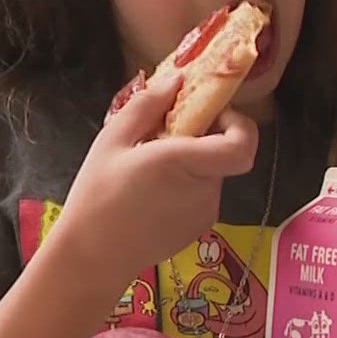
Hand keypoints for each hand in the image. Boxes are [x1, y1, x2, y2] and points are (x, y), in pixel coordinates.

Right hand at [51, 73, 259, 299]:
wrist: (93, 257)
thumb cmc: (97, 195)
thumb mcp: (112, 140)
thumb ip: (148, 106)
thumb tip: (178, 80)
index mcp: (183, 163)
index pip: (242, 143)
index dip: (238, 123)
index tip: (210, 114)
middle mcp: (203, 188)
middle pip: (225, 153)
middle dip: (204, 139)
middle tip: (166, 137)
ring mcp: (206, 211)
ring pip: (213, 174)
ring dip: (194, 164)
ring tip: (152, 168)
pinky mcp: (200, 228)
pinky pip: (204, 194)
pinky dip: (188, 186)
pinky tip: (154, 193)